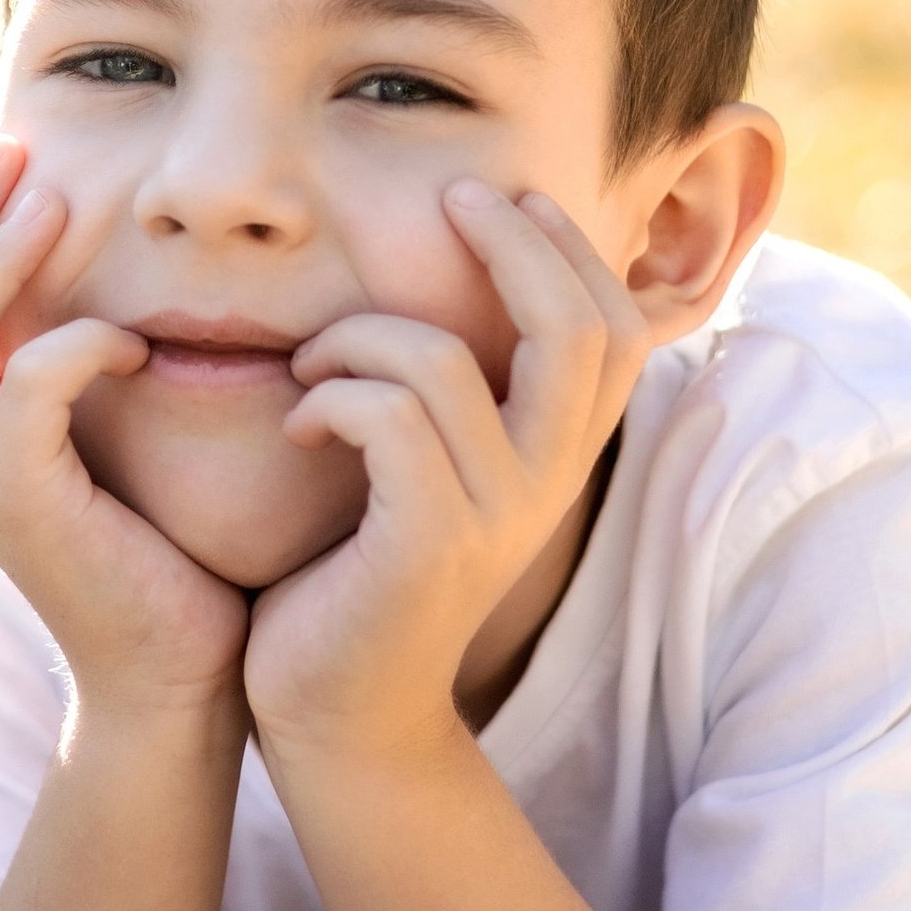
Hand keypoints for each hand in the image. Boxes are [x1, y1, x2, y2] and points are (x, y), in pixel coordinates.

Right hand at [0, 140, 250, 719]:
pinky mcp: (22, 511)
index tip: (12, 151)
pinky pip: (25, 400)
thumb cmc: (169, 553)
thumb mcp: (122, 438)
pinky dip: (76, 350)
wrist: (179, 680)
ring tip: (56, 203)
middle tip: (19, 147)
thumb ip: (98, 366)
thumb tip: (125, 275)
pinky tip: (134, 342)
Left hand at [244, 179, 654, 770]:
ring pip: (439, 360)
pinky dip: (329, 397)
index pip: (613, 329)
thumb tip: (459, 278)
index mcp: (554, 460)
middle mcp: (545, 486)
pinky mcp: (427, 544)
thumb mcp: (430, 468)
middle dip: (512, 240)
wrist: (336, 715)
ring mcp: (494, 518)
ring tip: (310, 365)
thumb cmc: (358, 574)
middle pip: (575, 327)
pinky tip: (297, 425)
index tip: (504, 195)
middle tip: (451, 196)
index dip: (570, 249)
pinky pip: (387, 416)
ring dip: (355, 336)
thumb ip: (458, 393)